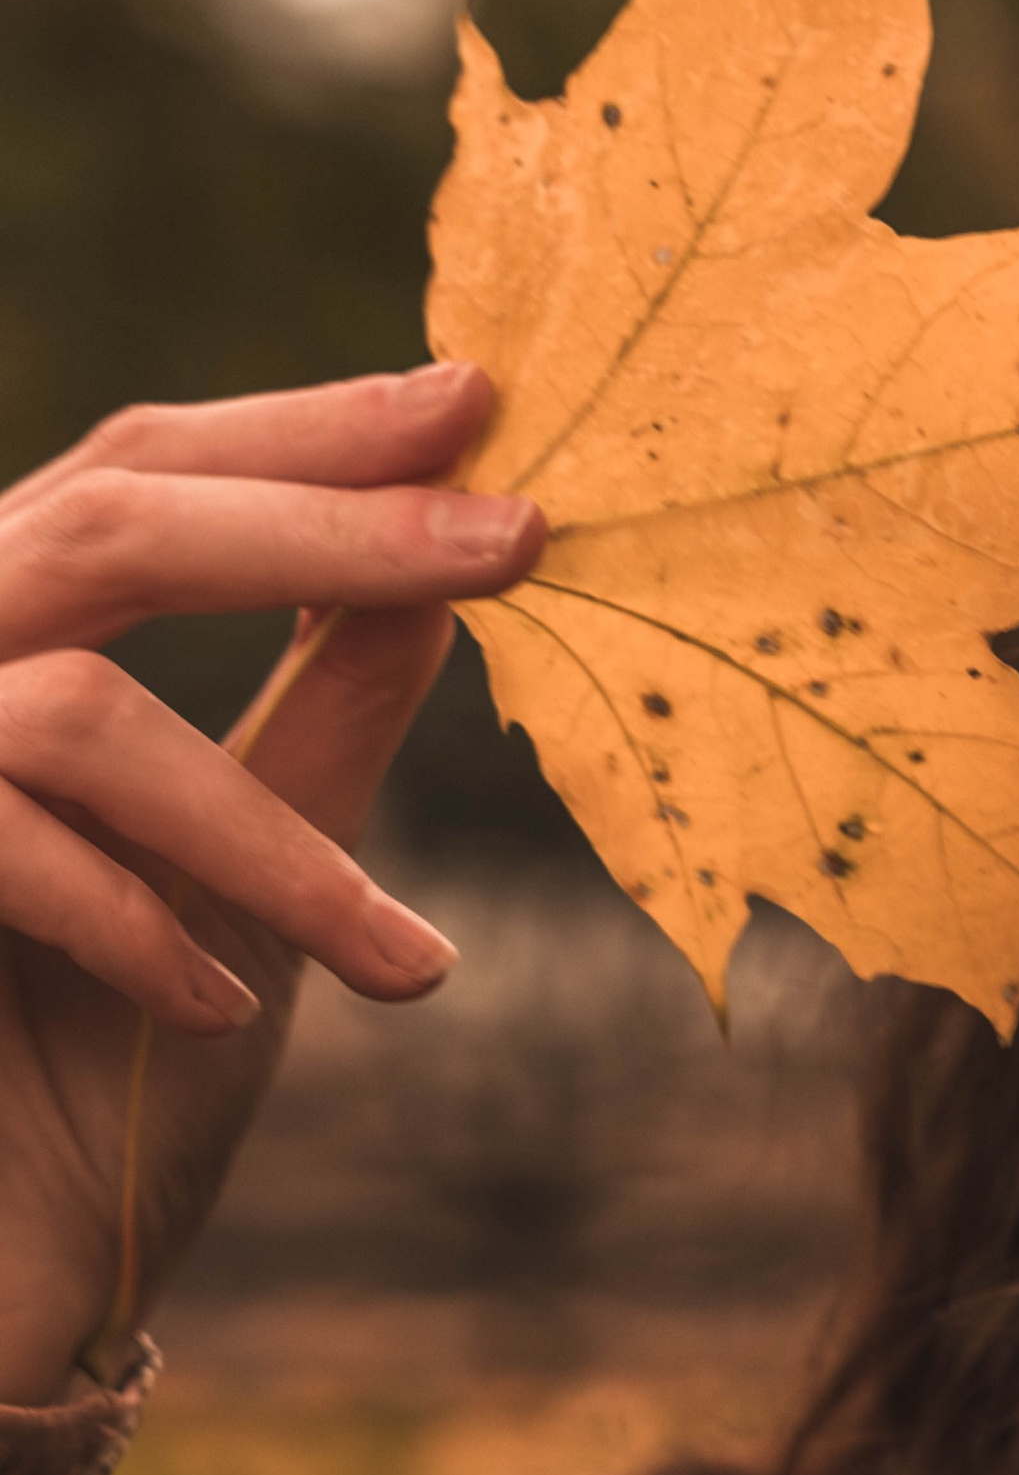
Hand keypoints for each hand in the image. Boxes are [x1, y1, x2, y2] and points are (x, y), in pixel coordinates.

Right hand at [0, 368, 543, 1397]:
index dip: (302, 430)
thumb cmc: (98, 1075)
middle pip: (109, 517)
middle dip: (320, 523)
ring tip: (403, 966)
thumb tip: (445, 573)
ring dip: (268, 839)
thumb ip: (317, 716)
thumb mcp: (243, 881)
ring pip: (83, 713)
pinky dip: (135, 926)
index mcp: (9, 631)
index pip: (142, 469)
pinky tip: (222, 1010)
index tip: (475, 400)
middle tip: (512, 540)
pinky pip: (6, 843)